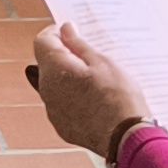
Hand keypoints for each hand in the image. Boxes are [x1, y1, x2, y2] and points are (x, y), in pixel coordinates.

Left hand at [25, 18, 152, 159]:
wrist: (126, 139)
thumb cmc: (118, 97)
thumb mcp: (102, 62)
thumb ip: (78, 44)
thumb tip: (65, 29)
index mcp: (55, 69)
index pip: (42, 41)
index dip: (55, 33)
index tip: (72, 33)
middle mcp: (46, 90)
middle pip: (47, 64)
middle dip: (64, 56)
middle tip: (90, 56)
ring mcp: (53, 111)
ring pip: (54, 85)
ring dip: (68, 78)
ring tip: (96, 80)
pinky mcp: (62, 127)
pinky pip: (62, 104)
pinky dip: (73, 98)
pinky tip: (94, 100)